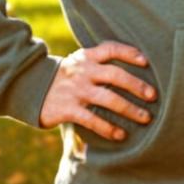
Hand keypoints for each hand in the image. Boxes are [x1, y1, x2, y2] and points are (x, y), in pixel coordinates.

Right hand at [39, 41, 155, 140]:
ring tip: (145, 118)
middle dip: (137, 85)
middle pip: (115, 75)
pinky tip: (120, 134)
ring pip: (108, 98)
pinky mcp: (67, 109)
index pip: (111, 49)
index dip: (129, 53)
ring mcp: (75, 90)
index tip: (146, 61)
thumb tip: (135, 65)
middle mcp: (82, 71)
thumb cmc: (66, 76)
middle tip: (153, 96)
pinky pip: (92, 119)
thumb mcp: (79, 62)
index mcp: (87, 56)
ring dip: (129, 109)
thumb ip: (99, 62)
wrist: (31, 87)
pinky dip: (108, 128)